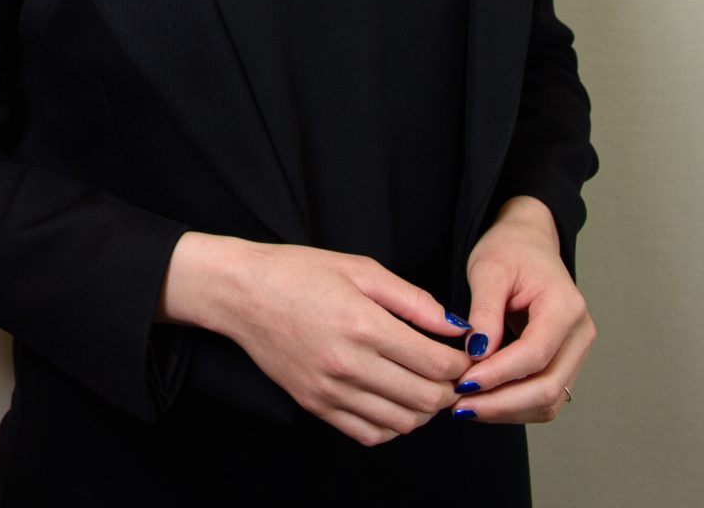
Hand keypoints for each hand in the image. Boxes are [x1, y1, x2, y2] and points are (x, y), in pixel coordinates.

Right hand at [158, 231, 474, 446]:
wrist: (241, 293)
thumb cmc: (299, 272)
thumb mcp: (361, 269)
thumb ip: (413, 300)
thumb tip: (455, 327)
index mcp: (364, 325)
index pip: (436, 364)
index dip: (461, 363)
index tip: (462, 353)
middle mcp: (349, 364)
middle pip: (427, 399)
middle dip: (449, 388)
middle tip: (449, 372)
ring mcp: (330, 390)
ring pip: (403, 423)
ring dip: (425, 410)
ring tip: (423, 386)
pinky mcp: (316, 405)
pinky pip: (369, 434)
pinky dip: (392, 426)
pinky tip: (393, 401)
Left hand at [453, 196, 594, 422]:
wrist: (528, 243)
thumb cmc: (509, 250)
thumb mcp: (488, 270)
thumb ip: (484, 313)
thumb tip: (477, 355)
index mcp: (566, 308)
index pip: (535, 354)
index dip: (499, 374)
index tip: (463, 383)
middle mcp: (580, 335)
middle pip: (547, 387)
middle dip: (501, 403)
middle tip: (459, 407)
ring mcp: (576, 352)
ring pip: (548, 401)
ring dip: (507, 410)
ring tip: (465, 408)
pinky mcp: (564, 363)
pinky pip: (544, 397)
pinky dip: (514, 406)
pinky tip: (482, 402)